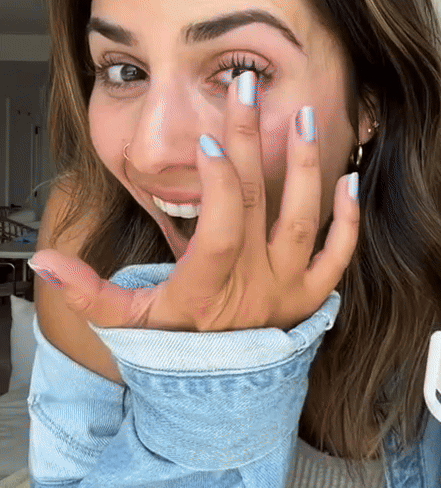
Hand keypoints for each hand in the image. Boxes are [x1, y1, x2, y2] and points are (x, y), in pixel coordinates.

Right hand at [29, 74, 359, 333]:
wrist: (219, 398)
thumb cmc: (174, 352)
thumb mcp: (128, 325)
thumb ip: (88, 293)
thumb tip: (45, 261)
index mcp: (206, 290)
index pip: (220, 229)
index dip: (217, 183)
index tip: (208, 141)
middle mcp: (253, 287)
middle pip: (254, 204)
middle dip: (248, 140)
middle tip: (244, 89)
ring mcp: (286, 291)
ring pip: (303, 220)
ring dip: (305, 166)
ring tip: (302, 116)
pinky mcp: (310, 297)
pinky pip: (338, 256)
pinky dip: (347, 218)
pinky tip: (349, 177)